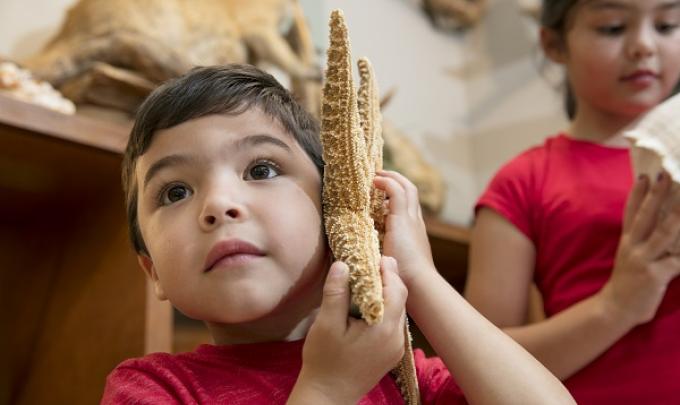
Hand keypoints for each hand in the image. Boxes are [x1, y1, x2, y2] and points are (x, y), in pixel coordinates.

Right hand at [289, 258, 406, 403]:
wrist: (328, 396)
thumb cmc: (324, 361)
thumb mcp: (326, 324)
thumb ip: (336, 293)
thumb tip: (343, 264)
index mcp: (383, 329)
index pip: (396, 290)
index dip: (388, 270)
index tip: (376, 255)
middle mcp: (396, 338)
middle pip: (400, 299)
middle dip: (389, 279)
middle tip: (373, 262)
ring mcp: (395, 348)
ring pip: (398, 311)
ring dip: (386, 294)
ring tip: (369, 280)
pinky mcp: (390, 354)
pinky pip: (393, 324)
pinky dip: (384, 309)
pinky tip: (369, 304)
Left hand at [374, 170, 434, 287]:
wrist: (417, 284)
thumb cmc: (404, 281)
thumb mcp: (394, 263)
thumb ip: (385, 256)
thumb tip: (372, 258)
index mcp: (414, 232)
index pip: (408, 205)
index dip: (396, 195)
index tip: (382, 192)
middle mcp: (415, 222)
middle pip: (410, 191)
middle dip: (395, 180)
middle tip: (379, 175)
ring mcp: (411, 220)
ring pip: (406, 187)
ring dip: (390, 177)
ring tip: (375, 174)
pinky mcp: (403, 219)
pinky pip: (396, 192)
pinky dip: (386, 182)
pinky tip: (375, 180)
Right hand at [599, 172, 679, 326]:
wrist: (615, 309)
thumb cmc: (628, 283)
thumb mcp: (630, 258)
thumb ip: (644, 242)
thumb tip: (666, 225)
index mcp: (627, 241)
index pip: (631, 212)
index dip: (637, 194)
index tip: (645, 175)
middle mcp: (632, 247)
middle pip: (645, 216)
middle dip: (656, 196)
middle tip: (665, 177)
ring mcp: (642, 260)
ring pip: (662, 234)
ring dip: (675, 217)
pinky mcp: (653, 274)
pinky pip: (676, 261)